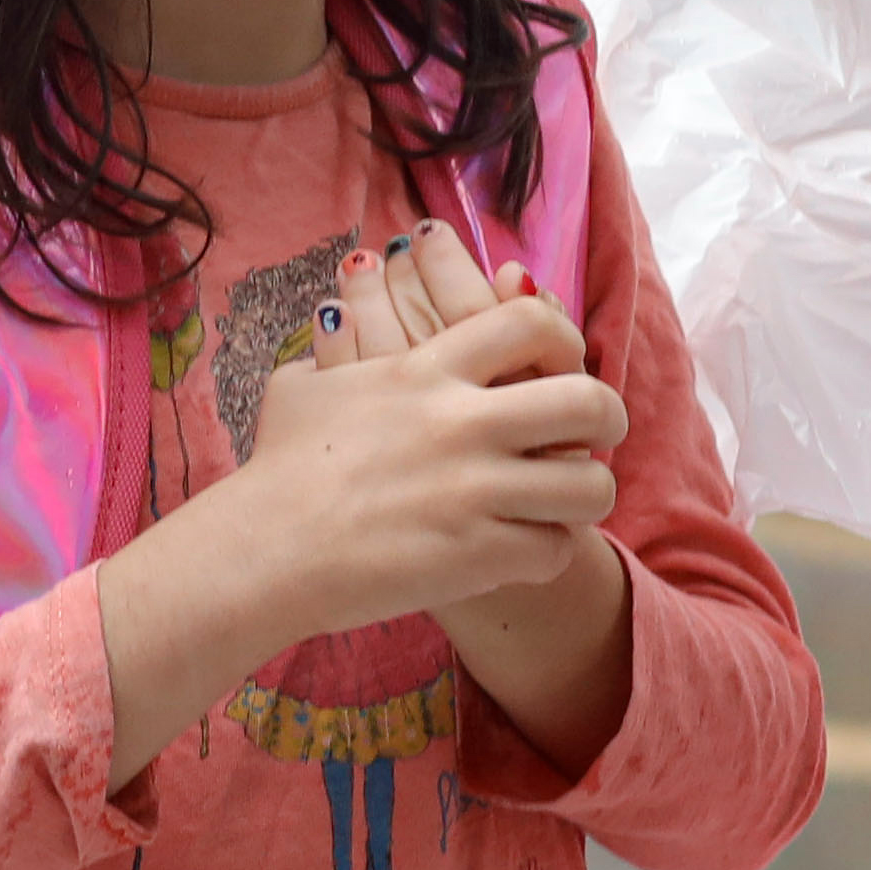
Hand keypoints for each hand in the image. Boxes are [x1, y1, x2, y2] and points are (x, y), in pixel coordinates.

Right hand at [210, 247, 624, 638]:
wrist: (262, 550)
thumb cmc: (275, 471)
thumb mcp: (302, 386)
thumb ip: (338, 349)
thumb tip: (337, 315)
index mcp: (426, 371)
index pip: (531, 322)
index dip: (565, 341)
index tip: (560, 368)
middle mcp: (462, 423)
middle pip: (589, 401)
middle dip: (607, 422)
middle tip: (593, 441)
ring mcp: (475, 490)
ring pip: (591, 486)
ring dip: (583, 496)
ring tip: (559, 506)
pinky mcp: (479, 553)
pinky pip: (558, 550)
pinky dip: (548, 552)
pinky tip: (521, 551)